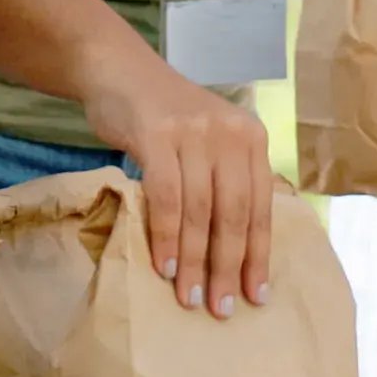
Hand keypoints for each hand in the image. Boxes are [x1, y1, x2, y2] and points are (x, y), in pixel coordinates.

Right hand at [81, 48, 272, 319]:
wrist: (114, 68)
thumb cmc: (160, 115)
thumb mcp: (205, 140)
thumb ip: (223, 179)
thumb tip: (236, 253)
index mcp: (251, 137)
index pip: (261, 208)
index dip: (258, 256)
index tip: (256, 297)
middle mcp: (229, 133)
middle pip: (234, 214)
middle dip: (228, 267)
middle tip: (221, 308)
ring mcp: (193, 132)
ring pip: (200, 210)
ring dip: (195, 260)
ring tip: (189, 296)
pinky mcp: (156, 134)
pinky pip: (167, 196)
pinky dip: (166, 235)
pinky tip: (164, 264)